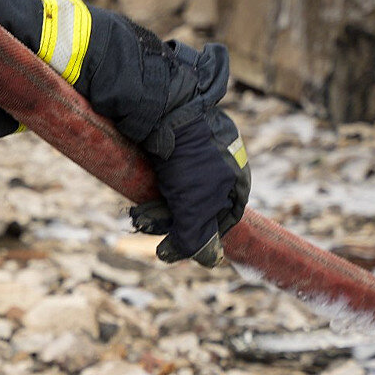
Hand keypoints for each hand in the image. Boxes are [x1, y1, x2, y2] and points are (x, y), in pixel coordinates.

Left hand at [129, 114, 248, 266]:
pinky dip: (151, 196)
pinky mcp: (172, 151)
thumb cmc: (188, 161)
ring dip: (157, 214)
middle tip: (148, 228)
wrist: (161, 114)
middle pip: (197, 209)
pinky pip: (164, 182)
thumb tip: (208, 260)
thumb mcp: (194, 206)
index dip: (205, 235)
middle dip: (172, 224)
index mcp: (237, 179)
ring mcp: (196, 157)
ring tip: (138, 218)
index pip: (226, 219)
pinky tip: (137, 206)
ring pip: (177, 197)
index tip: (186, 248)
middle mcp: (220, 167)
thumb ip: (198, 237)